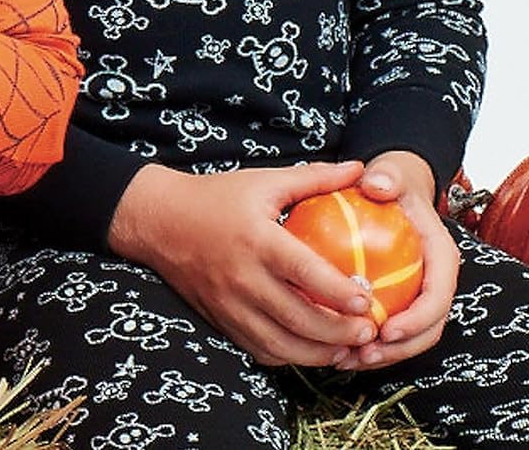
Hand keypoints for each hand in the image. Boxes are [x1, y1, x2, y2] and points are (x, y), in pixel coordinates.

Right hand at [108, 160, 379, 366]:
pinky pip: (262, 351)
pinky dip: (292, 357)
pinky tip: (312, 350)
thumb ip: (313, 178)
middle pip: (300, 319)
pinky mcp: (222, 321)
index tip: (368, 300)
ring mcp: (231, 305)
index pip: (306, 273)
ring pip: (284, 345)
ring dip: (321, 354)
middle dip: (341, 333)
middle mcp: (243, 277)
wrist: (158, 220)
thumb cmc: (215, 197)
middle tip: (370, 332)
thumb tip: (360, 170)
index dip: (341, 293)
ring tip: (348, 348)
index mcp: (257, 240)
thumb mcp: (262, 181)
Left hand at [335, 151, 457, 369]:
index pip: (439, 297)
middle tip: (363, 353)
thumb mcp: (393, 174)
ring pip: (409, 337)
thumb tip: (376, 184)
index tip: (387, 330)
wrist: (392, 187)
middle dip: (399, 348)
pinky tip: (337, 346)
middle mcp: (435, 282)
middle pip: (427, 328)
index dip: (418, 320)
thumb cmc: (392, 182)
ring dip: (382, 353)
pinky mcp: (399, 300)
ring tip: (348, 359)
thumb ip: (388, 176)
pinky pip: (388, 328)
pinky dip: (367, 341)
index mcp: (441, 258)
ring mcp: (417, 294)